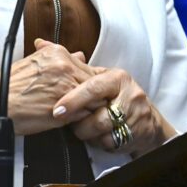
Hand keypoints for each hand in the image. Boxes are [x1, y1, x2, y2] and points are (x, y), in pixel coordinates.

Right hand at [0, 39, 96, 135]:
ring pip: (93, 97)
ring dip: (87, 105)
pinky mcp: (66, 106)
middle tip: (83, 102)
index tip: (84, 88)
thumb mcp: (34, 62)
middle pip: (94, 81)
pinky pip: (85, 113)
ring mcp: (66, 86)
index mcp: (57, 53)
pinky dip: (81, 118)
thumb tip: (79, 55)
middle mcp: (64, 66)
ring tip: (75, 111)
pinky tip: (70, 119)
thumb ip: (59, 58)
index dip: (87, 80)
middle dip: (90, 93)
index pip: (88, 66)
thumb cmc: (10, 87)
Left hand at [51, 68, 176, 155]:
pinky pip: (108, 143)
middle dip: (78, 121)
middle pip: (98, 113)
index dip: (73, 100)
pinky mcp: (135, 134)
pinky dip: (98, 142)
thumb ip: (70, 64)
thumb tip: (40, 43)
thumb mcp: (97, 77)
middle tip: (63, 122)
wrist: (146, 120)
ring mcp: (134, 115)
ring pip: (101, 130)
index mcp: (117, 78)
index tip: (56, 110)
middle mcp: (128, 94)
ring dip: (86, 133)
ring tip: (80, 128)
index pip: (92, 87)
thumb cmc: (114, 96)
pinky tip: (94, 136)